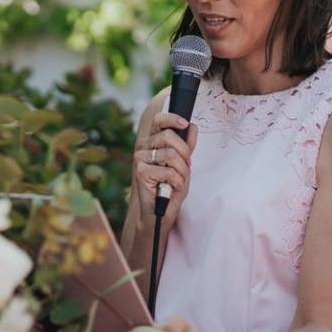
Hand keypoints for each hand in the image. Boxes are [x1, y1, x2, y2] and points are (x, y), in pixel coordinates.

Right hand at [133, 113, 198, 227]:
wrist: (160, 213)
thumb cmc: (171, 188)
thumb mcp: (183, 164)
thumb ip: (187, 146)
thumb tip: (191, 127)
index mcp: (152, 142)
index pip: (159, 120)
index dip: (172, 119)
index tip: (184, 124)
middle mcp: (143, 148)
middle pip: (169, 136)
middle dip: (184, 153)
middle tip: (184, 167)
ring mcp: (140, 159)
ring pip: (171, 154)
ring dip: (181, 171)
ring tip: (176, 181)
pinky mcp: (141, 172)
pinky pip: (169, 171)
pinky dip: (176, 182)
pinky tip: (170, 188)